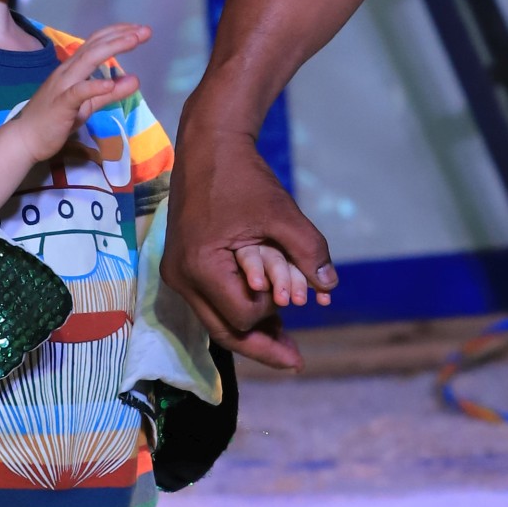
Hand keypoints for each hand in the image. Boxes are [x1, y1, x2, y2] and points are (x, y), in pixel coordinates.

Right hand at [15, 25, 151, 164]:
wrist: (25, 139)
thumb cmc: (54, 121)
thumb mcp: (87, 105)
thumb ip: (109, 93)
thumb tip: (135, 80)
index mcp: (72, 69)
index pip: (95, 43)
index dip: (117, 33)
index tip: (138, 29)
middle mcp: (67, 72)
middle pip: (94, 46)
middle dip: (121, 36)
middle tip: (145, 30)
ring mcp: (62, 86)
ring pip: (87, 60)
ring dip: (112, 48)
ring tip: (134, 41)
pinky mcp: (60, 104)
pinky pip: (78, 92)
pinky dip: (94, 86)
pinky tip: (110, 83)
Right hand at [164, 119, 337, 372]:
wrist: (209, 144)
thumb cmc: (244, 177)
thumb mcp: (282, 213)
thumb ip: (309, 252)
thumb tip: (331, 287)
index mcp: (201, 268)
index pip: (243, 318)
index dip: (273, 312)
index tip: (294, 291)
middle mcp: (181, 278)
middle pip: (225, 332)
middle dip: (262, 347)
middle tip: (297, 362)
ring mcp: (177, 274)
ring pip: (217, 321)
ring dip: (251, 329)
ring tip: (285, 343)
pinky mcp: (182, 266)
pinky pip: (212, 302)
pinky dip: (239, 308)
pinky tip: (267, 316)